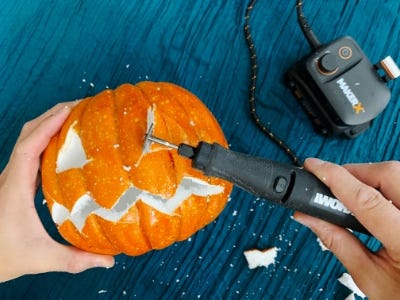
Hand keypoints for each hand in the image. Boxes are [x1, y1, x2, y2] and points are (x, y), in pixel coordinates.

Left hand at [0, 103, 113, 282]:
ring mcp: (11, 178)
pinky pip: (30, 152)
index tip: (69, 111)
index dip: (47, 126)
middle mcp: (10, 177)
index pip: (28, 147)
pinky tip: (64, 144)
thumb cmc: (2, 257)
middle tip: (81, 107)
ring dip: (48, 124)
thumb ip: (74, 260)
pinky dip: (46, 138)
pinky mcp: (15, 182)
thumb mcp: (40, 258)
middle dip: (51, 116)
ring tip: (76, 118)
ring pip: (27, 140)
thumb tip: (109, 260)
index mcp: (14, 188)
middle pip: (27, 134)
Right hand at [294, 158, 399, 298]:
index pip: (366, 200)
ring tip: (353, 193)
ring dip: (372, 177)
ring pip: (399, 173)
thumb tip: (309, 217)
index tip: (314, 167)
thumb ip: (338, 242)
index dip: (334, 178)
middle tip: (333, 182)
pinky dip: (386, 185)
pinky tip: (376, 198)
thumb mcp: (369, 277)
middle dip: (355, 172)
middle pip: (388, 174)